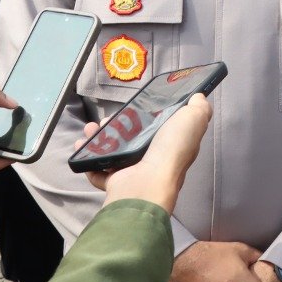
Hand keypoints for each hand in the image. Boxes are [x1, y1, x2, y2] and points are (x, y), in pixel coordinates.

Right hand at [83, 95, 211, 214]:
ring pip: (111, 151)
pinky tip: (82, 146)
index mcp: (170, 145)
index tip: (134, 104)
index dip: (146, 115)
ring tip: (90, 130)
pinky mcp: (115, 182)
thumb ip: (198, 109)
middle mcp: (152, 160)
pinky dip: (88, 158)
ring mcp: (132, 172)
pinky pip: (97, 169)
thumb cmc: (171, 151)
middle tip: (105, 118)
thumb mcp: (192, 121)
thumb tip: (199, 97)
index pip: (158, 128)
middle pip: (130, 138)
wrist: (146, 183)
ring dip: (97, 138)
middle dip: (115, 124)